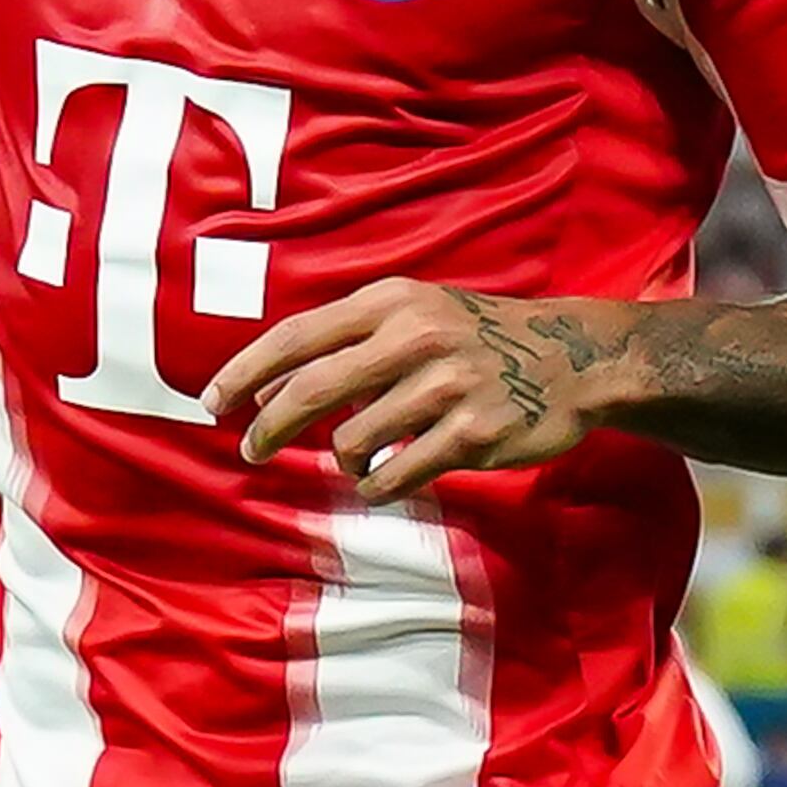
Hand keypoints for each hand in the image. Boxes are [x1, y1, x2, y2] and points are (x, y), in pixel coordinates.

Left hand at [207, 284, 645, 502]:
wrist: (573, 356)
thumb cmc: (474, 336)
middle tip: (250, 450)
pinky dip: (377, 485)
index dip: (246, 372)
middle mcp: (416, 337)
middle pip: (312, 390)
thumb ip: (345, 343)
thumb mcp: (412, 315)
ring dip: (342, 460)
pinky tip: (384, 478)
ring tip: (357, 458)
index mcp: (391, 301)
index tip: (213, 402)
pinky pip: (397, 475)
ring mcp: (447, 387)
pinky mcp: (475, 435)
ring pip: (352, 441)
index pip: (297, 336)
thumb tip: (265, 387)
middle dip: (268, 427)